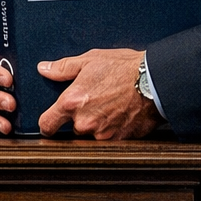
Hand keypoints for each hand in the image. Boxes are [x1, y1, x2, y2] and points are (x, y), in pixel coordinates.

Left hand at [37, 48, 160, 139]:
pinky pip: (109, 139)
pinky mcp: (120, 140)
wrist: (156, 81)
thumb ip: (63, 68)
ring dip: (96, 125)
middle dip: (79, 119)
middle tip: (93, 103)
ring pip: (92, 135)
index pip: (47, 124)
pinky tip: (119, 114)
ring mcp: (103, 134)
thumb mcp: (89, 60)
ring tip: (109, 106)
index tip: (50, 123)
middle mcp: (85, 122)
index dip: (47, 124)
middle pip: (73, 129)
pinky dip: (112, 129)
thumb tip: (44, 69)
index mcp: (72, 102)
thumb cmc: (124, 68)